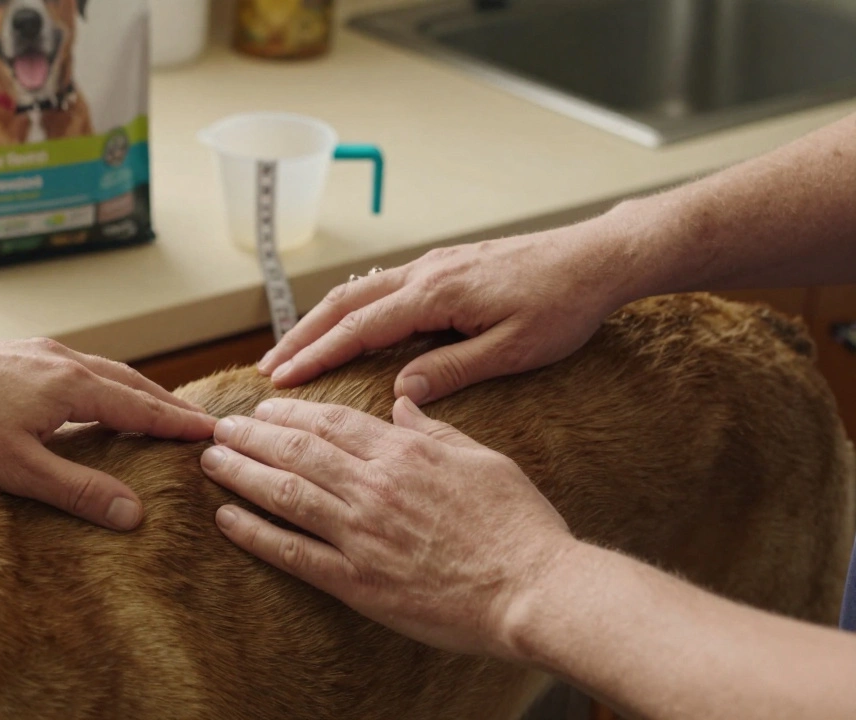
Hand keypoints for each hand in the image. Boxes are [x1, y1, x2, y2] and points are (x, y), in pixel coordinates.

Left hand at [0, 336, 215, 530]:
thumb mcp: (19, 470)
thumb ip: (79, 490)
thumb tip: (134, 513)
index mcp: (71, 386)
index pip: (142, 407)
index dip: (179, 423)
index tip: (213, 433)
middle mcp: (63, 361)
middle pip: (131, 382)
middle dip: (166, 404)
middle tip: (198, 424)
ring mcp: (40, 353)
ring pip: (104, 371)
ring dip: (137, 391)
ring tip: (157, 411)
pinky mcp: (19, 354)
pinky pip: (79, 367)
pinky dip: (106, 383)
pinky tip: (95, 398)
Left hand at [199, 397, 573, 656]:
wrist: (535, 588)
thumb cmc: (518, 524)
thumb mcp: (483, 458)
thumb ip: (435, 429)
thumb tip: (403, 402)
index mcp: (405, 453)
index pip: (332, 421)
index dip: (291, 411)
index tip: (264, 406)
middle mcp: (374, 486)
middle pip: (297, 450)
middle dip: (252, 435)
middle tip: (220, 427)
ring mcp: (361, 534)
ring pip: (285, 492)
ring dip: (241, 473)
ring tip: (210, 460)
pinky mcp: (357, 581)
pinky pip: (293, 553)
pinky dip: (255, 533)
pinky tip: (226, 518)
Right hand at [257, 223, 631, 402]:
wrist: (597, 258)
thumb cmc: (562, 306)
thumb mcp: (514, 349)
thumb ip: (453, 369)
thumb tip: (400, 393)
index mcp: (437, 294)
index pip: (360, 328)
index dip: (317, 354)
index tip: (282, 379)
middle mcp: (426, 273)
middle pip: (345, 302)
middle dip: (301, 335)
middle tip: (268, 368)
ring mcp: (434, 264)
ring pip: (360, 290)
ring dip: (322, 319)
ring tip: (293, 349)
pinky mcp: (446, 265)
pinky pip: (382, 285)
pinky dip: (351, 307)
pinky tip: (344, 324)